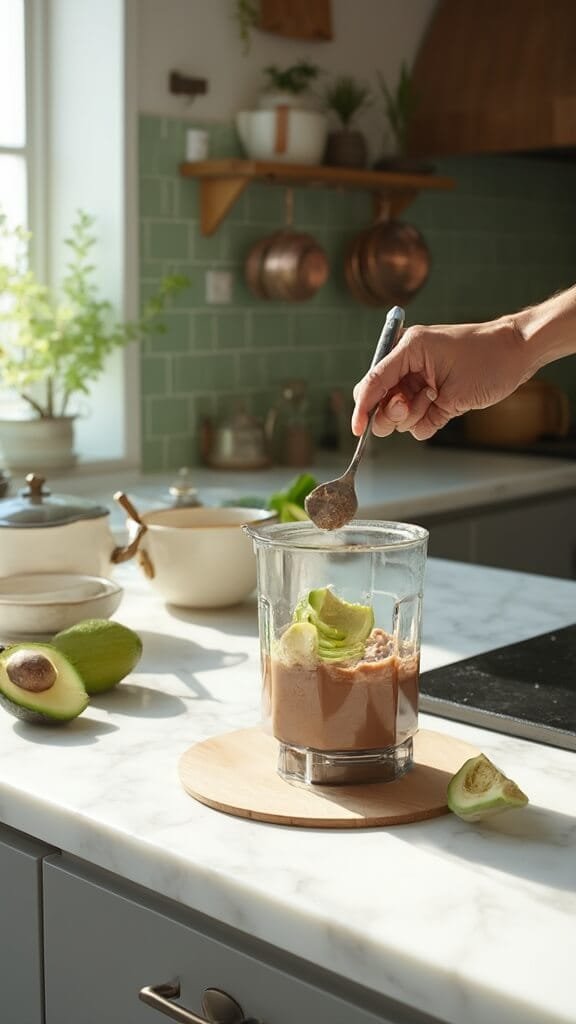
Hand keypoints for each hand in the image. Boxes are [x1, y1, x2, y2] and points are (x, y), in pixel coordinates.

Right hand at [351, 317, 533, 439]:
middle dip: (390, 413)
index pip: (372, 382)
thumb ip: (413, 407)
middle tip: (410, 409)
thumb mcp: (448, 387)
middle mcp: (408, 365)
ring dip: (413, 416)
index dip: (362, 408)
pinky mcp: (432, 396)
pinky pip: (417, 422)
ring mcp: (419, 381)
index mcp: (407, 350)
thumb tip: (387, 422)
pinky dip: (425, 422)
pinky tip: (444, 408)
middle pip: (378, 401)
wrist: (517, 353)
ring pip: (397, 415)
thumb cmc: (487, 360)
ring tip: (437, 401)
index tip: (357, 429)